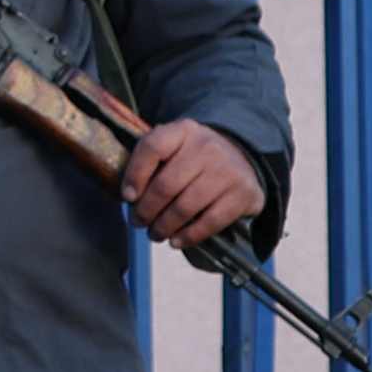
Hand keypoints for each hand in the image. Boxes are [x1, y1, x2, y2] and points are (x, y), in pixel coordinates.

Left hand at [121, 118, 261, 249]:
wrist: (240, 157)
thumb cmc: (193, 157)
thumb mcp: (172, 147)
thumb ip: (149, 163)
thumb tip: (129, 197)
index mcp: (183, 131)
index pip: (153, 147)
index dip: (135, 175)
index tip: (127, 197)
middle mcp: (207, 147)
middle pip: (165, 185)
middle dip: (145, 210)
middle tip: (138, 222)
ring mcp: (228, 170)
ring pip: (185, 207)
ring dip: (164, 226)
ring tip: (155, 234)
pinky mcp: (243, 194)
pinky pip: (210, 221)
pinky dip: (189, 236)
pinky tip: (176, 241)